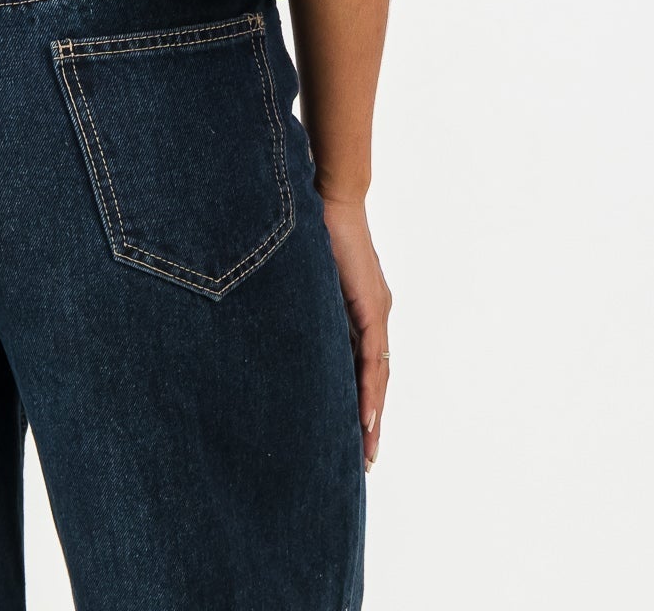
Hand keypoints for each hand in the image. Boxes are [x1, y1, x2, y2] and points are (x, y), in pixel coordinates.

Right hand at [320, 195, 390, 467]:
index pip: (360, 366)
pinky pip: (372, 359)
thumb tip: (276, 319)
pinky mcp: (372, 307)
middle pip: (374, 379)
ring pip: (377, 376)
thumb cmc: (311, 226)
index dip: (356, 401)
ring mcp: (376, 312)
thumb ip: (300, 301)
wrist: (330, 194)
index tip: (349, 436)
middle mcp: (374, 315)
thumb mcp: (304, 277)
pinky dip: (369, 390)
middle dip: (367, 421)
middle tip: (361, 459)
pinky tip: (366, 416)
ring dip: (371, 415)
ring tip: (365, 450)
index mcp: (358, 309)